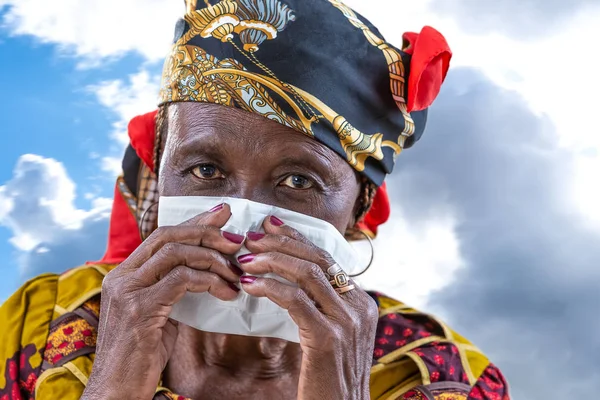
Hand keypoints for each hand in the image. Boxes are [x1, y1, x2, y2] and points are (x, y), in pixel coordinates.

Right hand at [83, 204, 243, 399]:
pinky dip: (209, 281)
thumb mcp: (157, 314)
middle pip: (168, 236)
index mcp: (124, 275)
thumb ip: (172, 289)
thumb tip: (206, 271)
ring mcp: (127, 291)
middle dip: (206, 231)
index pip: (161, 235)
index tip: (222, 215)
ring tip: (237, 273)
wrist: (116, 391)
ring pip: (176, 253)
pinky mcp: (140, 309)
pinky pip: (182, 280)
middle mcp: (121, 277)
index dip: (194, 222)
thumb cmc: (141, 356)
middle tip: (237, 238)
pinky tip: (227, 293)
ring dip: (213, 259)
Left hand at [240, 216, 378, 399]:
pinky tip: (249, 286)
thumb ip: (321, 310)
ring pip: (307, 273)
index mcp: (361, 303)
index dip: (297, 238)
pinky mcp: (328, 338)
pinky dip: (269, 287)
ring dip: (271, 261)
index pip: (327, 258)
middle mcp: (359, 307)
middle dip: (281, 242)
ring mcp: (347, 321)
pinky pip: (295, 300)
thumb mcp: (333, 339)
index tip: (270, 225)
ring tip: (244, 259)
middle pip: (318, 259)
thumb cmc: (329, 381)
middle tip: (251, 236)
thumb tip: (290, 285)